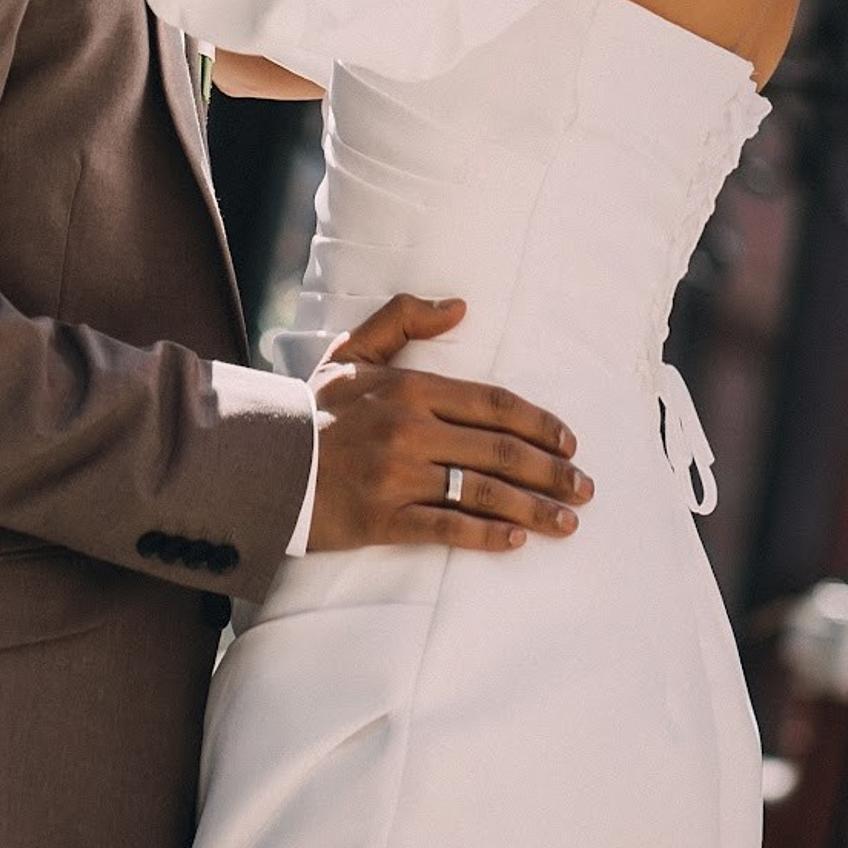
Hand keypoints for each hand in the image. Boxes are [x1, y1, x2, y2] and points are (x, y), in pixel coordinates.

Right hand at [304, 296, 591, 553]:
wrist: (261, 458)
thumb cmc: (313, 407)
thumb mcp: (352, 352)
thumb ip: (403, 320)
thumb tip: (459, 306)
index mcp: (408, 388)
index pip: (492, 403)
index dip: (539, 422)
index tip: (570, 441)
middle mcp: (409, 430)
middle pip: (499, 450)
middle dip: (551, 471)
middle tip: (585, 487)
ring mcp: (397, 477)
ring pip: (483, 492)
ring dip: (535, 508)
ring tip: (569, 522)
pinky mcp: (383, 519)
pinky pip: (448, 528)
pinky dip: (487, 536)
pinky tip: (517, 541)